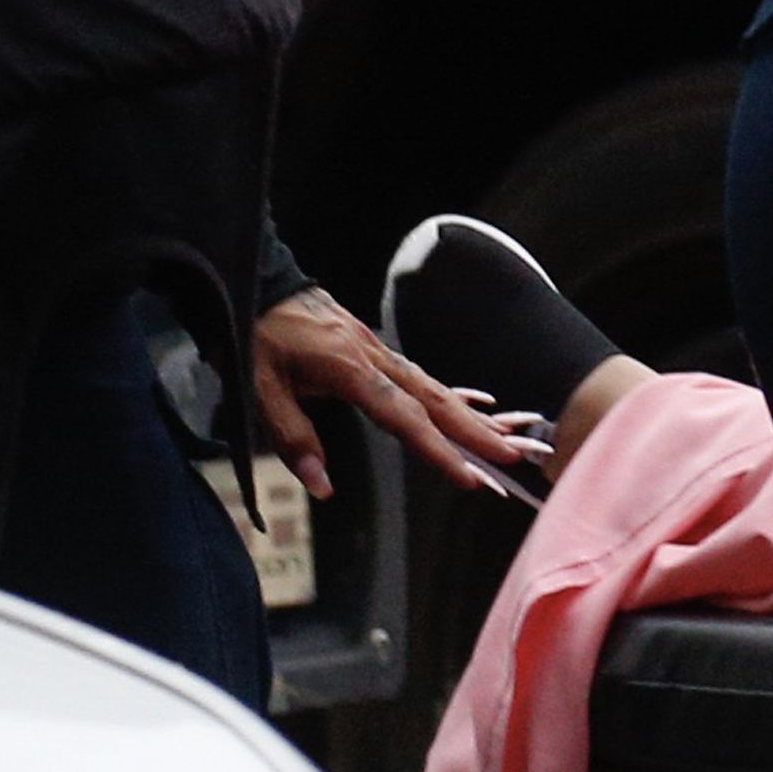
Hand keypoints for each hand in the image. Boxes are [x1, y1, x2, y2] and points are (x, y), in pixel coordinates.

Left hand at [249, 285, 531, 500]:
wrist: (261, 284)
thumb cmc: (259, 337)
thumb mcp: (262, 390)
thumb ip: (295, 438)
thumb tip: (323, 487)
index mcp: (351, 370)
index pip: (405, 418)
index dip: (438, 450)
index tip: (469, 476)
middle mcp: (376, 358)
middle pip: (436, 400)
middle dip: (475, 433)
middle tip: (513, 458)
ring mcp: (380, 351)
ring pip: (435, 388)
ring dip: (471, 418)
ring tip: (506, 441)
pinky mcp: (376, 350)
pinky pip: (423, 377)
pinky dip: (453, 393)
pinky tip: (477, 404)